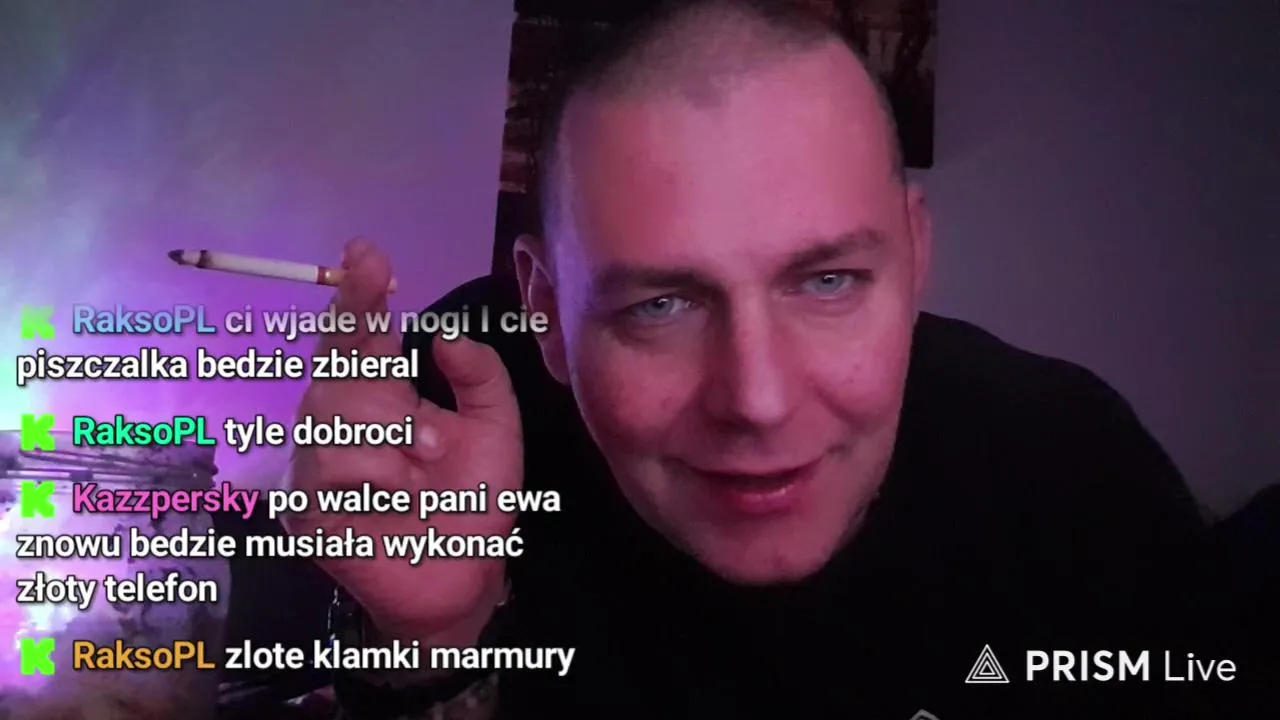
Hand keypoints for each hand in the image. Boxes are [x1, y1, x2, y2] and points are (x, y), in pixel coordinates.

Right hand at [284, 238, 521, 643]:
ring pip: (330, 416)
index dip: (358, 292)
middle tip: (431, 440)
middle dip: (385, 394)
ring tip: (425, 471)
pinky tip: (400, 496)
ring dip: (390, 442)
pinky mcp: (305, 507)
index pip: (359, 331)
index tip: (367, 253)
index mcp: (383, 391)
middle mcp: (341, 417)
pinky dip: (375, 478)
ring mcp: (316, 461)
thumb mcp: (497, 429)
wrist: (465, 579)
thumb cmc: (473, 501)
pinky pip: (326, 470)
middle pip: (338, 370)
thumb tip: (445, 334)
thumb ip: (480, 376)